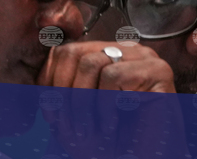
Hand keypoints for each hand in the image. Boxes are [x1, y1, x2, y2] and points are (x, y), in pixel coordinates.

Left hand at [37, 42, 184, 158]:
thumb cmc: (112, 145)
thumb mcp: (72, 118)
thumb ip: (55, 94)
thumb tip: (39, 82)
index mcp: (105, 56)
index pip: (64, 51)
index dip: (50, 82)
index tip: (51, 116)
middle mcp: (124, 51)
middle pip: (74, 52)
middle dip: (64, 94)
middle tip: (70, 127)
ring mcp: (144, 58)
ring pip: (92, 62)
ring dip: (82, 103)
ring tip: (90, 129)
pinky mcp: (158, 70)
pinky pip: (113, 75)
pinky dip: (105, 105)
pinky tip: (112, 126)